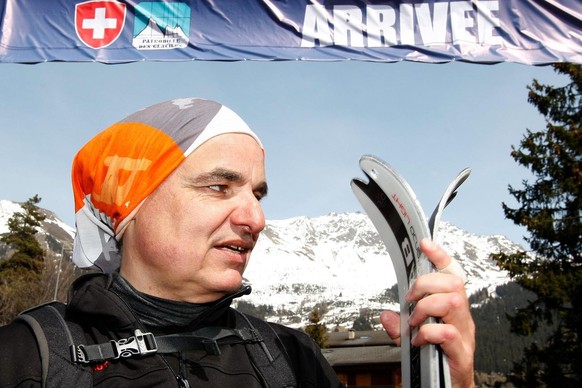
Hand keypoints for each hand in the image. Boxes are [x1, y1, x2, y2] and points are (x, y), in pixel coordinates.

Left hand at [380, 238, 474, 387]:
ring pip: (454, 302)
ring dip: (426, 307)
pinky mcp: (462, 354)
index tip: (425, 243)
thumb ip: (399, 326)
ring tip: (415, 321)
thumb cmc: (434, 360)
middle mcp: (461, 318)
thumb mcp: (411, 338)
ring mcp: (465, 335)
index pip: (452, 274)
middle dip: (426, 284)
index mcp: (451, 309)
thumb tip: (386, 315)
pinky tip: (418, 340)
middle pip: (453, 283)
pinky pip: (448, 333)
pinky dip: (428, 333)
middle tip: (410, 300)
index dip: (441, 256)